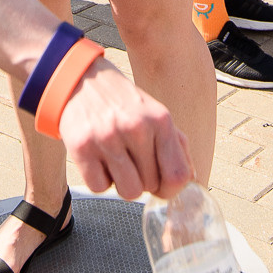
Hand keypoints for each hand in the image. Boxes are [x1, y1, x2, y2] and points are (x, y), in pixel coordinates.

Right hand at [54, 56, 192, 199]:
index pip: (178, 176)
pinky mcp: (81, 147)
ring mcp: (107, 138)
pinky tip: (98, 159)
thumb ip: (177, 147)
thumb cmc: (124, 104)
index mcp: (160, 120)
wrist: (82, 79)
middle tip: (131, 159)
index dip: (171, 190)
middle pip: (150, 186)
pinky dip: (99, 179)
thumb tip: (191, 181)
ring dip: (122, 183)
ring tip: (116, 161)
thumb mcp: (156, 115)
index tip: (161, 186)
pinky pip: (99, 188)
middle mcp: (135, 127)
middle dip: (143, 180)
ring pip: (128, 192)